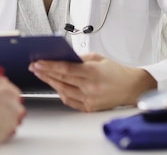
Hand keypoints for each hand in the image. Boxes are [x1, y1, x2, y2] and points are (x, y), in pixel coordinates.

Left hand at [28, 53, 156, 111]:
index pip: (65, 69)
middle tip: (34, 67)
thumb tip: (62, 57)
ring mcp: (89, 99)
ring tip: (42, 75)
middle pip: (61, 80)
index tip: (37, 62)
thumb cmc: (116, 72)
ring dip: (51, 82)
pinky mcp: (89, 108)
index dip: (49, 66)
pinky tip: (56, 85)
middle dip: (45, 73)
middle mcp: (90, 88)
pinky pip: (69, 101)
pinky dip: (61, 92)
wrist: (131, 88)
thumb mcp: (99, 58)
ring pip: (63, 91)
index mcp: (93, 73)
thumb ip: (80, 58)